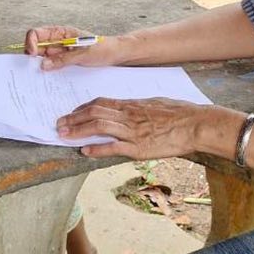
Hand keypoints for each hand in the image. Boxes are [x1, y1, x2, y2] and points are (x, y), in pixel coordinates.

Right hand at [24, 25, 126, 69]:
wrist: (115, 54)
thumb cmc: (102, 48)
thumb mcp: (83, 54)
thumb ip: (63, 59)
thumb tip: (44, 65)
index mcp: (61, 32)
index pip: (36, 33)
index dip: (30, 42)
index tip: (33, 55)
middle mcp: (57, 40)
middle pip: (35, 46)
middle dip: (32, 57)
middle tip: (33, 69)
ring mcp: (59, 51)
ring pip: (41, 58)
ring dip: (39, 66)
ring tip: (42, 76)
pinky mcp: (63, 61)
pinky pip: (51, 66)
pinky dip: (48, 72)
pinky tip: (50, 79)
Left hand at [56, 97, 212, 158]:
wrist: (194, 124)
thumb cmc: (178, 113)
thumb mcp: (154, 104)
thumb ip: (137, 108)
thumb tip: (126, 109)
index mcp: (131, 105)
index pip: (100, 102)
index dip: (82, 108)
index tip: (72, 112)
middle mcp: (128, 116)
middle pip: (94, 112)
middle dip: (73, 118)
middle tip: (59, 124)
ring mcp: (132, 132)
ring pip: (99, 126)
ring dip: (78, 130)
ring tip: (64, 135)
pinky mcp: (139, 147)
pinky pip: (113, 147)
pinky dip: (97, 148)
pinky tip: (85, 150)